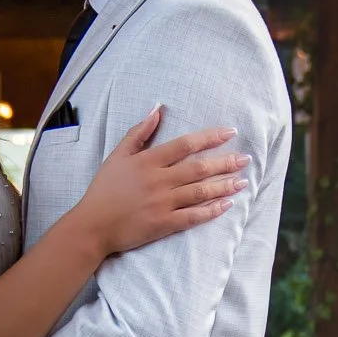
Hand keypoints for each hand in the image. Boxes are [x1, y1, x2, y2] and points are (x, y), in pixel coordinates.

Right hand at [77, 109, 248, 258]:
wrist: (92, 226)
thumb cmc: (103, 190)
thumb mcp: (117, 156)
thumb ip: (138, 133)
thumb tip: (157, 110)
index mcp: (148, 161)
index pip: (185, 144)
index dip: (210, 137)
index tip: (229, 133)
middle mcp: (159, 180)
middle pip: (199, 168)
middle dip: (225, 162)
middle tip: (245, 159)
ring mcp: (162, 203)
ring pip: (200, 192)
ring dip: (224, 185)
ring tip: (242, 181)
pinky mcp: (163, 224)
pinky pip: (193, 217)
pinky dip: (211, 211)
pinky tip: (227, 205)